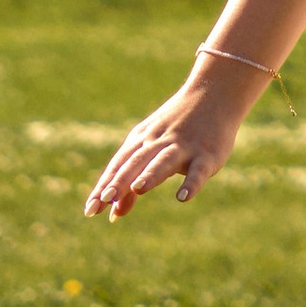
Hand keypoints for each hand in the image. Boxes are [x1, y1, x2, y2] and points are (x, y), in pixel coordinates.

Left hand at [84, 56, 265, 221]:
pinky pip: (198, 170)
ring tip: (139, 188)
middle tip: (105, 198)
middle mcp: (159, 141)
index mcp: (143, 140)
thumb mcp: (152, 149)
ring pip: (164, 161)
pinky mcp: (207, 154)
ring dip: (151, 174)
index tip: (90, 209)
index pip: (119, 164)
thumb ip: (132, 180)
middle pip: (136, 162)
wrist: (215, 92)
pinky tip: (182, 197)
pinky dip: (191, 183)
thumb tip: (113, 214)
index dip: (104, 186)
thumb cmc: (177, 128)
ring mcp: (184, 146)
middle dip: (120, 180)